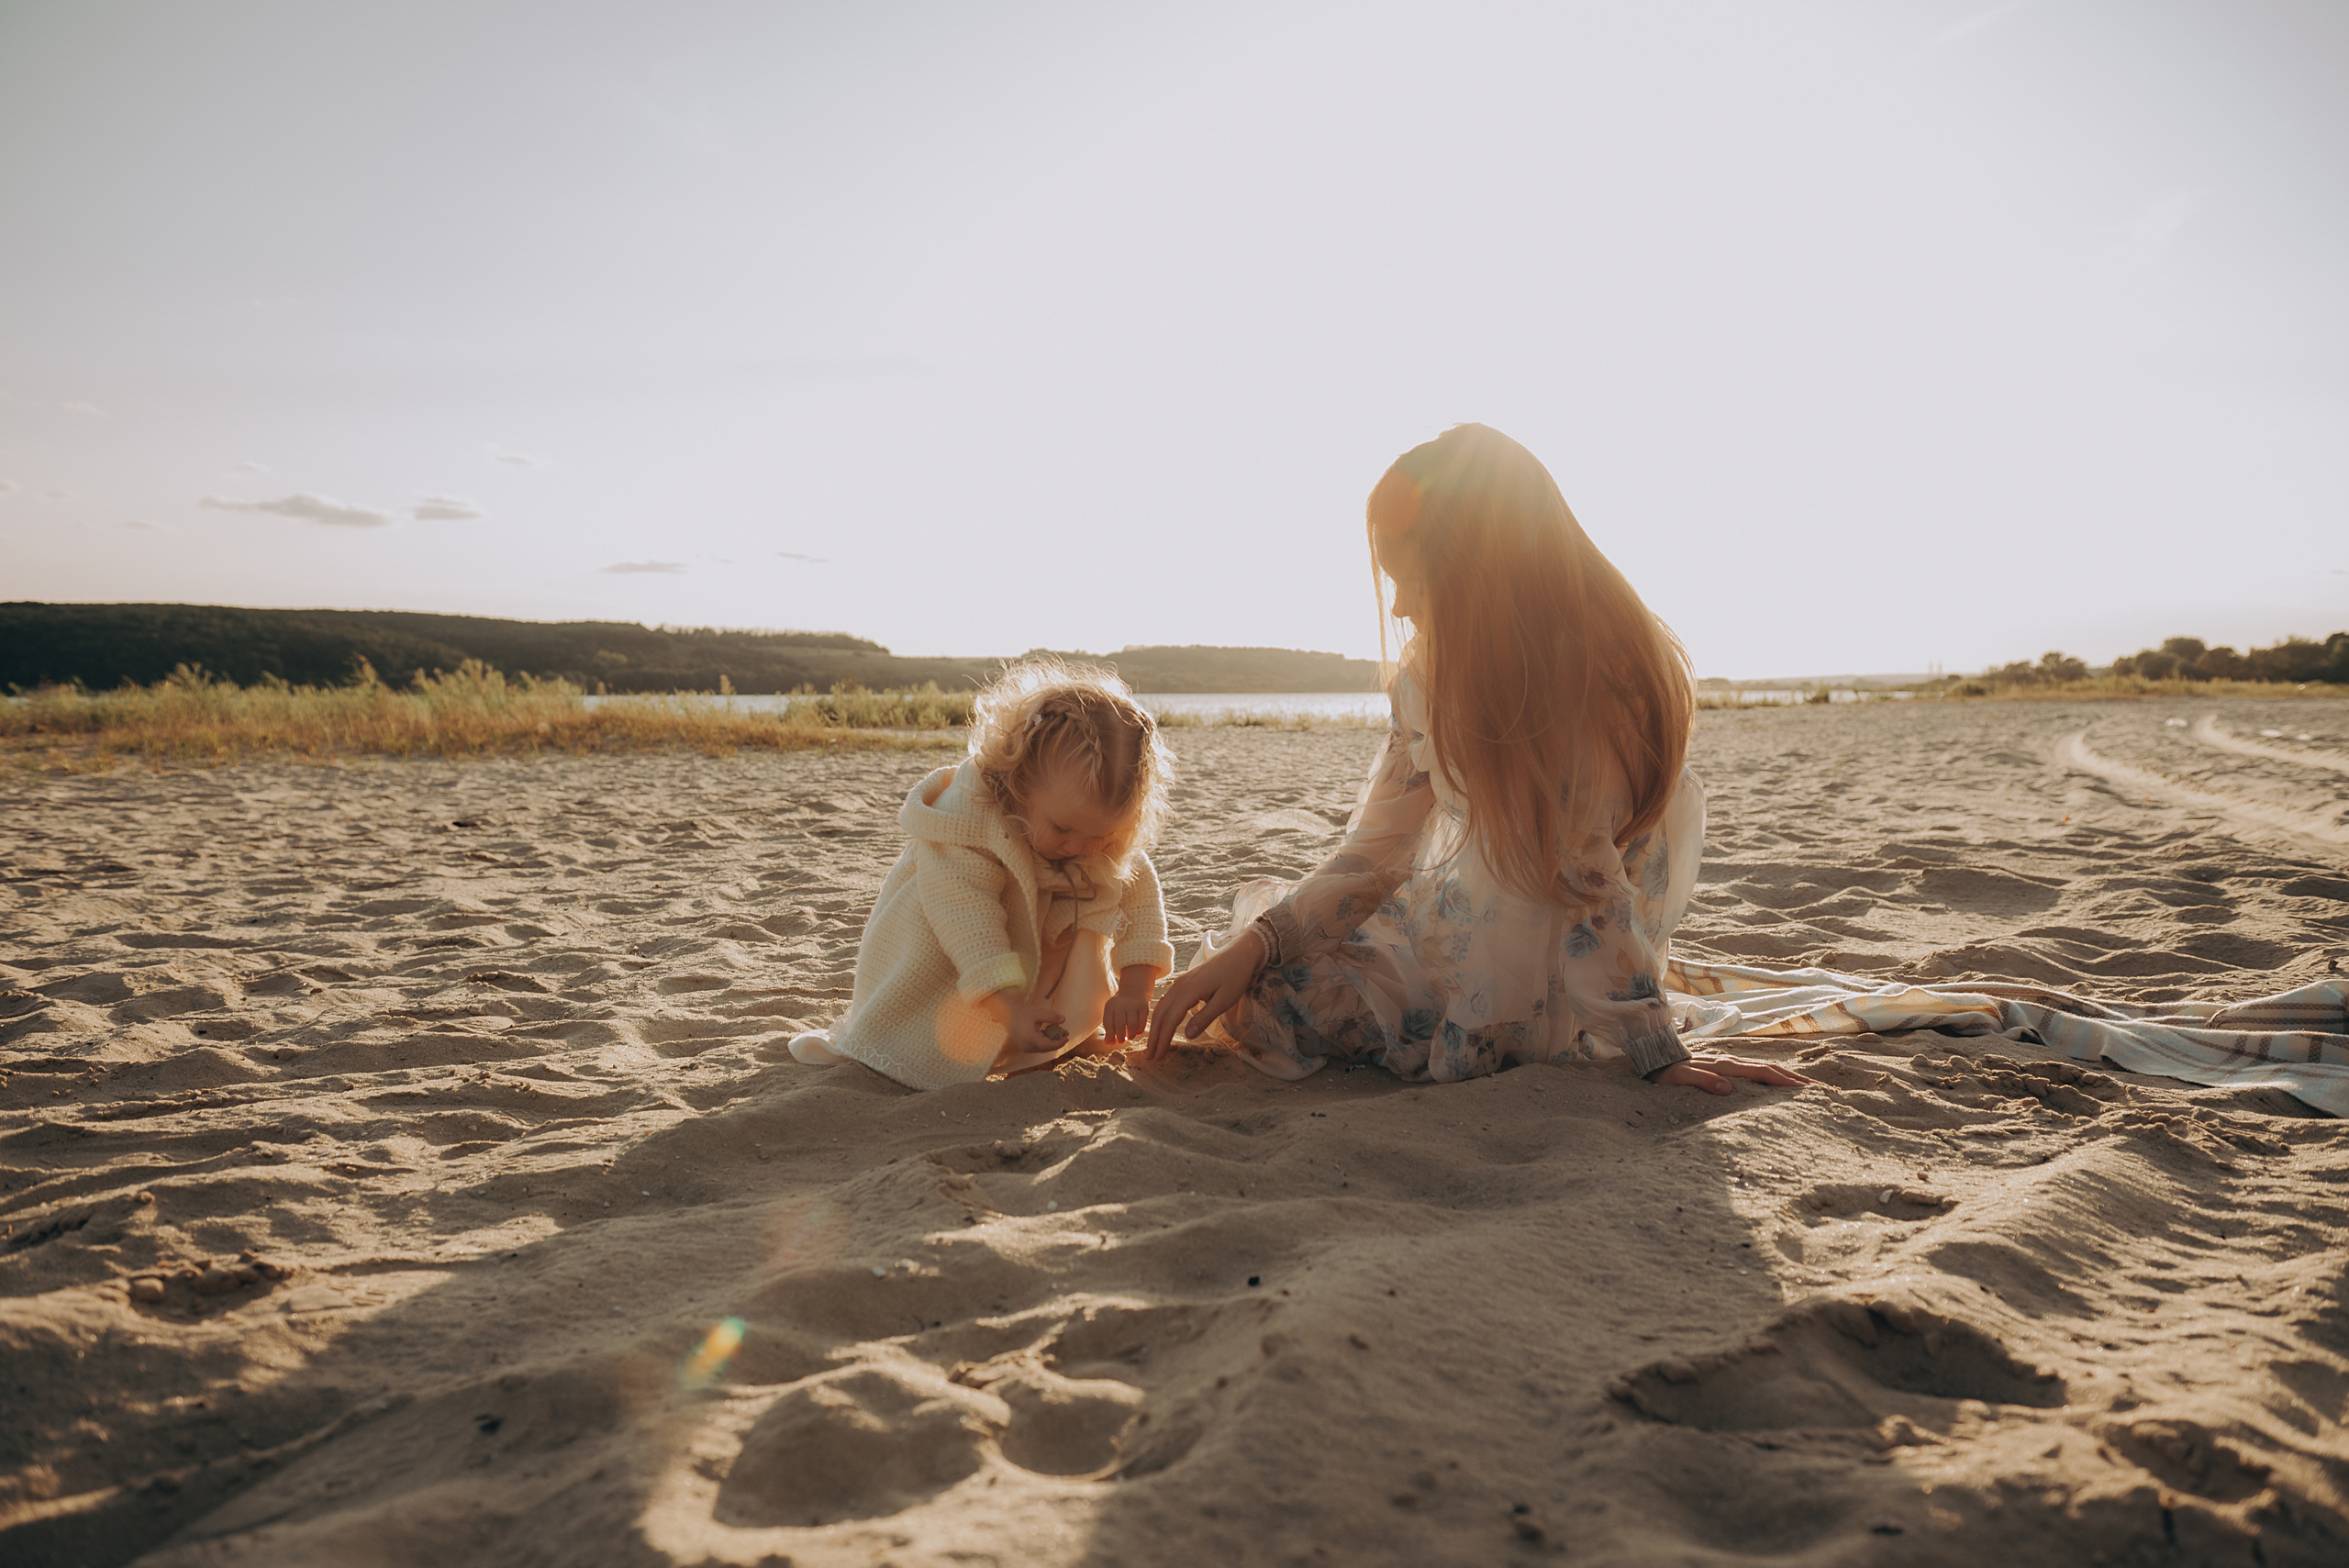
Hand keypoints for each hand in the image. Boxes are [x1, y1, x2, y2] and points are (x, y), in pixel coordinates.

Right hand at [983, 989, 1066, 1055]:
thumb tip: (1064, 1019)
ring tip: (1057, 1030)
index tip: (1067, 1037)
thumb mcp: (1039, 1012)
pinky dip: (1044, 1040)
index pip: (1048, 1045)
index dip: (1059, 1043)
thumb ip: (1052, 1016)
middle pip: (1046, 1048)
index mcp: (1030, 1039)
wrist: (1008, 1013)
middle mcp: (1026, 1046)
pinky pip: (1037, 1046)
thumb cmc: (1023, 1012)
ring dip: (1050, 1041)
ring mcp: (1024, 1048)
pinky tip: (1048, 1030)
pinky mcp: (1024, 1046)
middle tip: (1065, 1033)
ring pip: (1042, 1048)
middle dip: (1056, 1041)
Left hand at [1101, 967, 1157, 1044]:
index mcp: (1110, 1007)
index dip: (1110, 1036)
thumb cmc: (1120, 1006)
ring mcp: (1133, 1005)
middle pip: (1120, 1026)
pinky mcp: (1144, 1007)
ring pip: (1132, 1025)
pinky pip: (1142, 1023)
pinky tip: (1137, 1032)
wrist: (1134, 990)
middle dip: (1120, 1037)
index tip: (1113, 1041)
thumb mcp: (1111, 1013)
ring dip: (1131, 1035)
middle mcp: (1121, 1005)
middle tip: (1122, 1041)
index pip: (1108, 1024)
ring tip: (1130, 1037)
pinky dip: (1139, 1030)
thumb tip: (1107, 1043)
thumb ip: (1109, 1027)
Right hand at [1143, 929, 1265, 1059]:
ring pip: (1161, 1008)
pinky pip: (1166, 1001)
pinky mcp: (1183, 982)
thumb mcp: (1224, 1000)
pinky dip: (1161, 1016)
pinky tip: (1161, 1026)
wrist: (1239, 953)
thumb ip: (1205, 1018)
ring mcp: (1179, 983)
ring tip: (1154, 1045)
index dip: (1163, 1039)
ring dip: (1155, 1027)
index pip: (1170, 1019)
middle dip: (1154, 1037)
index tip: (1159, 1056)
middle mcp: (1179, 986)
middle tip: (1151, 1056)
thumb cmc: (1235, 976)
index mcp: (1188, 991)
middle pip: (1160, 1015)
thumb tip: (1187, 1035)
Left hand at [1649, 1055, 1814, 1095]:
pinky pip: (1757, 1071)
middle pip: (1771, 1069)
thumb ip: (1700, 1080)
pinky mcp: (1727, 1066)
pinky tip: (1780, 1083)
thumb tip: (1727, 1088)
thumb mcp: (1677, 1078)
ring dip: (1789, 1076)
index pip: (1762, 1073)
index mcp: (1725, 1065)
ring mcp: (1731, 1063)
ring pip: (1767, 1068)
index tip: (1807, 1091)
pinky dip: (1774, 1076)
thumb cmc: (1665, 1072)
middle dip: (1796, 1079)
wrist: (1653, 1057)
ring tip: (1809, 1086)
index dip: (1785, 1082)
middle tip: (1821, 1090)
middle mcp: (1732, 1061)